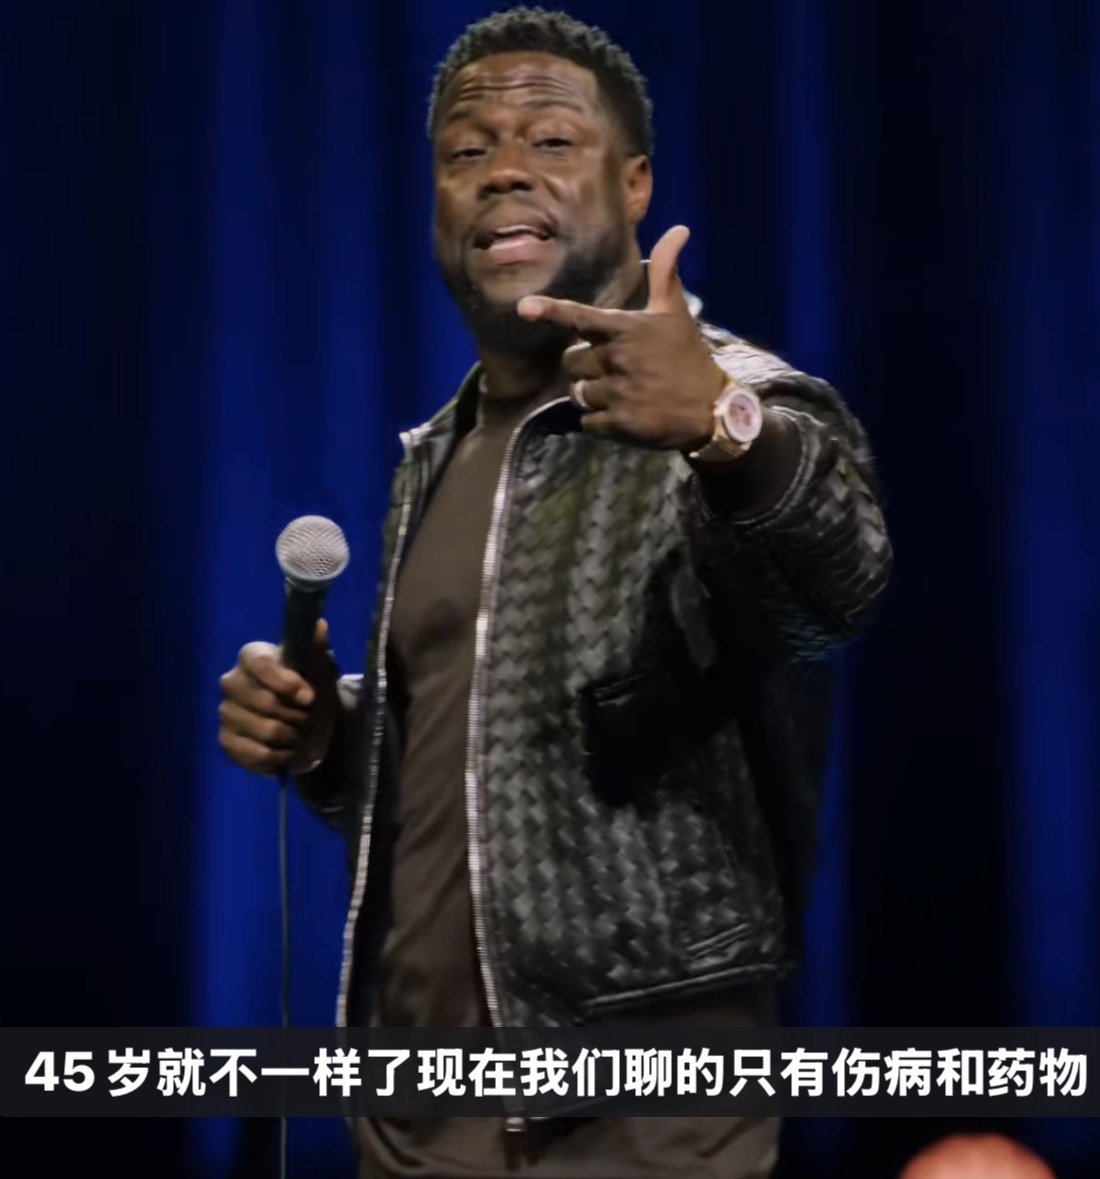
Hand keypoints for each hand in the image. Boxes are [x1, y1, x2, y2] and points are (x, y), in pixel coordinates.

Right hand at [218, 619, 338, 776]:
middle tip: (310, 718)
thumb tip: (320, 625)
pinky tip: (289, 752)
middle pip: (263, 702)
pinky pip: (255, 754)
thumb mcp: (320, 667)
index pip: (260, 664)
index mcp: (251, 656)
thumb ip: (317, 649)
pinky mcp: (226, 740)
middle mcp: (231, 681)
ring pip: (263, 730)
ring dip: (292, 737)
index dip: (286, 683)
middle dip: (296, 715)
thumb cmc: (309, 685)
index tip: (310, 697)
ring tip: (303, 735)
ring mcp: (226, 712)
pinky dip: (280, 757)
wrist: (305, 718)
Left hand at [516, 225, 726, 449]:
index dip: (552, 311)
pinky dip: (598, 422)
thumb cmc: (687, 357)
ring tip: (619, 394)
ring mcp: (618, 392)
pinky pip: (587, 423)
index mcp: (626, 329)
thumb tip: (679, 228)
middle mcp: (618, 359)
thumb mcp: (675, 313)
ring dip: (592, 396)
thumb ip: (665, 273)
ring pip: (578, 394)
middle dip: (584, 367)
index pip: (581, 318)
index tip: (524, 307)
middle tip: (612, 370)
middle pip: (571, 362)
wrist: (711, 409)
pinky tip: (621, 416)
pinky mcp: (619, 424)